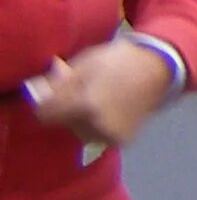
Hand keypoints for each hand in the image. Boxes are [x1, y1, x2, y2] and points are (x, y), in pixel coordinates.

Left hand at [26, 38, 175, 150]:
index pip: (44, 114)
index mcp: (85, 103)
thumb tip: (34, 90)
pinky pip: (96, 135)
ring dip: (80, 118)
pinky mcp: (120, 139)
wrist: (159, 67)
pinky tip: (109, 109)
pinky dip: (97, 125)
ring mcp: (109, 134)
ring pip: (78, 131)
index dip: (44, 102)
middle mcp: (96, 124)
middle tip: (81, 89)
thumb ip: (58, 82)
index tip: (50, 91)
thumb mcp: (85, 63)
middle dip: (65, 108)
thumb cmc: (120, 59)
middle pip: (61, 123)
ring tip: (97, 98)